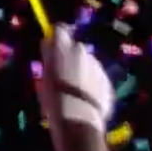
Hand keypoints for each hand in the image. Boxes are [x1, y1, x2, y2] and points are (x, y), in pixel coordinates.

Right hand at [36, 25, 114, 140]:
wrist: (78, 121)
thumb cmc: (54, 98)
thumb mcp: (44, 76)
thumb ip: (48, 58)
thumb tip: (49, 46)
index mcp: (63, 48)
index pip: (59, 29)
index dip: (56, 38)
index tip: (52, 48)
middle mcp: (82, 51)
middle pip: (75, 47)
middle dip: (70, 56)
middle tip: (63, 74)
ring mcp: (98, 66)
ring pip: (88, 63)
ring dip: (83, 71)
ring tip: (76, 90)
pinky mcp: (107, 82)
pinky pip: (98, 78)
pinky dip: (92, 84)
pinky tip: (86, 99)